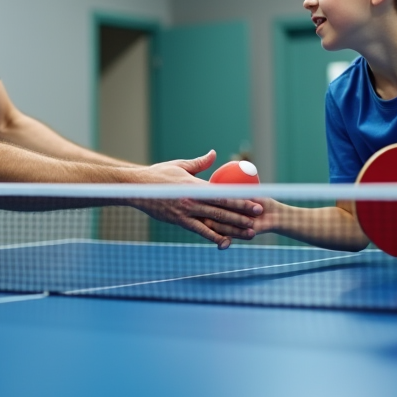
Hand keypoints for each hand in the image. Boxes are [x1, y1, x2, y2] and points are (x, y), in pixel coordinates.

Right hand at [129, 150, 262, 248]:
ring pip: (215, 221)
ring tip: (250, 232)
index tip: (255, 198)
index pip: (223, 191)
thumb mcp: (180, 165)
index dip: (240, 196)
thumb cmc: (158, 175)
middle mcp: (193, 199)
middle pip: (223, 207)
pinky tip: (226, 242)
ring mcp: (186, 212)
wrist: (136, 189)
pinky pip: (200, 231)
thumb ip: (199, 162)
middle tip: (259, 214)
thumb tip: (214, 153)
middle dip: (243, 212)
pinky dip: (214, 237)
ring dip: (234, 227)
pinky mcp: (180, 221)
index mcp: (195, 184)